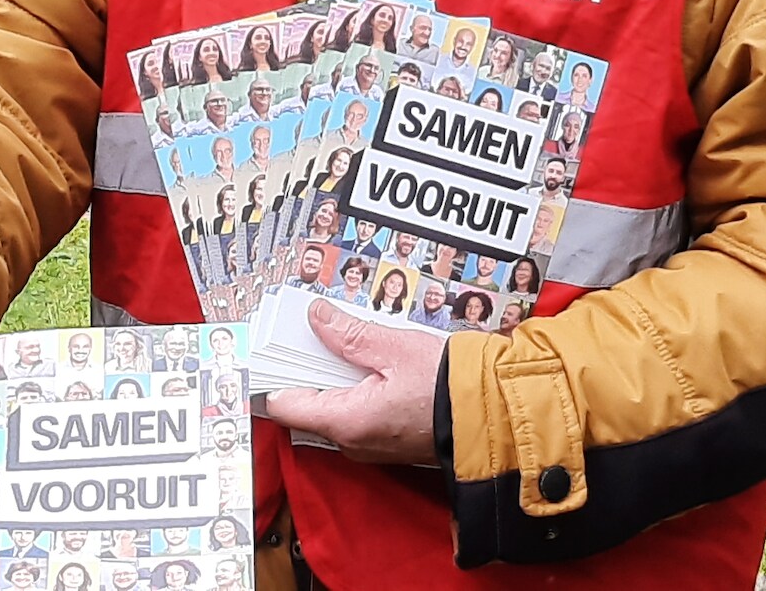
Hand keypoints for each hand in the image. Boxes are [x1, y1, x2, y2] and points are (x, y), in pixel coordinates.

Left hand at [257, 300, 445, 464]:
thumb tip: (317, 317)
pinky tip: (367, 364)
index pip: (283, 405)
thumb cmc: (449, 386)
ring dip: (333, 376)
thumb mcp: (395, 348)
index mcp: (346, 421)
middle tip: (313, 333)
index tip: (271, 348)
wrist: (493, 416)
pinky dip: (354, 389)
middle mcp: (352, 442)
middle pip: (307, 404)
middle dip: (308, 368)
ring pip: (332, 408)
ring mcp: (369, 447)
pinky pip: (355, 415)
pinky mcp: (386, 442)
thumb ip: (350, 334)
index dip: (273, 374)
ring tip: (344, 343)